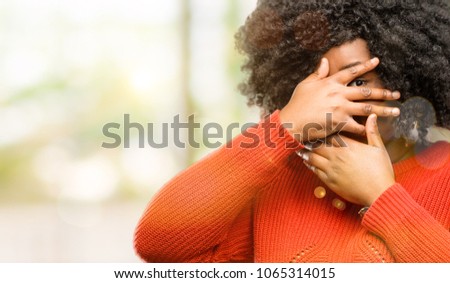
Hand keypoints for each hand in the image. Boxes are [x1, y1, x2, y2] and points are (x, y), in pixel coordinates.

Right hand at [279, 57, 399, 142]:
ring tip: (396, 111)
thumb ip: (318, 73)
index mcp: (331, 83)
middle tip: (396, 94)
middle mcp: (339, 94)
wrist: (292, 121)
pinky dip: (367, 127)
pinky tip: (377, 127)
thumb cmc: (297, 103)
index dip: (365, 66)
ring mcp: (341, 108)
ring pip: (367, 108)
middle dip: (384, 93)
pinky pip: (357, 126)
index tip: (377, 61)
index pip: (352, 71)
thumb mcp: (306, 84)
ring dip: (384, 110)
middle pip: (366, 91)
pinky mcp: (339, 123)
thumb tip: (325, 60)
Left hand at [299, 114, 395, 205]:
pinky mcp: (329, 181)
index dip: (322, 130)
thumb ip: (372, 132)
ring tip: (299, 147)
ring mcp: (332, 168)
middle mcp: (337, 156)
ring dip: (305, 152)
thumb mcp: (379, 148)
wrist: (379, 193)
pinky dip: (309, 164)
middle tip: (302, 135)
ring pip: (313, 157)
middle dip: (310, 140)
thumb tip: (372, 116)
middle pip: (318, 144)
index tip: (315, 126)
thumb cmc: (381, 171)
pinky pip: (315, 170)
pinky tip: (306, 161)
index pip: (330, 134)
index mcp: (349, 146)